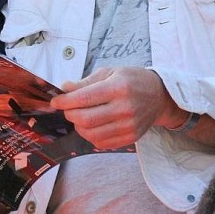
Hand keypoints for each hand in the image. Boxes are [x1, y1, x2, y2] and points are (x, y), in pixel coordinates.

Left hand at [50, 67, 177, 148]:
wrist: (159, 96)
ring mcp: (129, 126)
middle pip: (86, 119)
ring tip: (78, 116)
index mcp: (118, 88)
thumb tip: (64, 88)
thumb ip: (85, 82)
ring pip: (92, 133)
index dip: (65, 101)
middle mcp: (125, 109)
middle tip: (66, 108)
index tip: (56, 101)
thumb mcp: (109, 72)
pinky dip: (90, 136)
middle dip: (69, 114)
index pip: (84, 98)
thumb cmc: (131, 80)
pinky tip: (90, 125)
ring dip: (78, 126)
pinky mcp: (131, 138)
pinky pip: (102, 143)